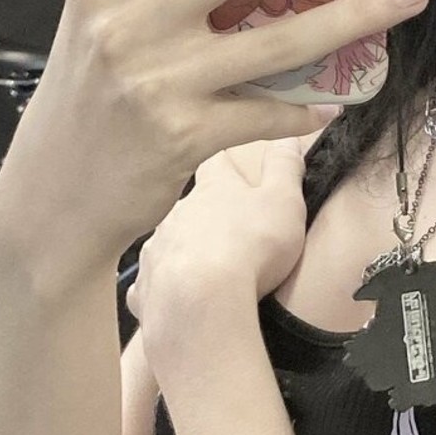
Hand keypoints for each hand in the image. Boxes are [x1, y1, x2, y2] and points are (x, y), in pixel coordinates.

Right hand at [0, 0, 435, 274]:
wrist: (57, 197)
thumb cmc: (87, 106)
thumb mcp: (101, 28)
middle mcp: (130, 20)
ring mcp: (160, 80)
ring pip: (281, 38)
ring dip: (362, 14)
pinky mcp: (186, 136)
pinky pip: (267, 114)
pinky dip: (303, 108)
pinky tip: (333, 101)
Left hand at [124, 133, 314, 347]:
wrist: (200, 299)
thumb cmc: (250, 246)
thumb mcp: (284, 202)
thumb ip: (286, 168)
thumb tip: (288, 134)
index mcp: (213, 190)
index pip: (216, 164)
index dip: (225, 163)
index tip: (232, 165)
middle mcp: (178, 213)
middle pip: (190, 206)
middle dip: (204, 215)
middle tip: (225, 232)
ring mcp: (157, 249)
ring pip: (169, 242)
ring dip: (183, 251)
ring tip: (202, 270)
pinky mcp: (147, 287)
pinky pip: (152, 284)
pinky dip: (164, 288)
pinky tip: (175, 299)